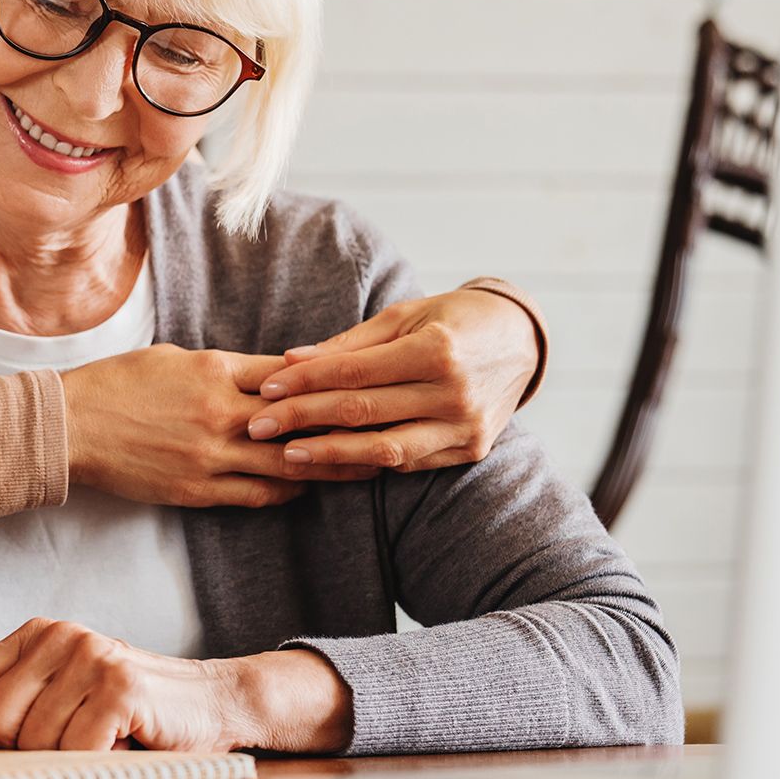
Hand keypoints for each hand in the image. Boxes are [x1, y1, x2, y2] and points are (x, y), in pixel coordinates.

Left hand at [0, 619, 352, 753]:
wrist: (212, 704)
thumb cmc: (130, 713)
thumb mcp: (58, 708)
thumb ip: (1, 720)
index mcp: (35, 635)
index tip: (8, 750)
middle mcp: (58, 635)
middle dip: (19, 753)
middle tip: (64, 748)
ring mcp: (89, 655)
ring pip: (30, 741)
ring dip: (64, 761)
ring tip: (99, 743)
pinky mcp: (119, 684)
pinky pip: (72, 748)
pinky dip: (91, 763)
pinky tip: (117, 746)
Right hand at [62, 345, 379, 509]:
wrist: (70, 426)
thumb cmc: (119, 384)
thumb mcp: (175, 358)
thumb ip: (226, 367)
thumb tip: (273, 372)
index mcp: (216, 371)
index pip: (290, 376)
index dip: (331, 382)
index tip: (366, 383)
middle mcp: (221, 414)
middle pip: (301, 422)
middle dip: (346, 426)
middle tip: (387, 429)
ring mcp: (210, 456)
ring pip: (286, 465)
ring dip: (328, 466)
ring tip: (364, 467)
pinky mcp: (196, 489)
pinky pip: (254, 496)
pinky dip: (285, 493)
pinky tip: (306, 490)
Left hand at [247, 288, 538, 470]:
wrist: (522, 341)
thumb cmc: (454, 319)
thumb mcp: (406, 315)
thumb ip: (350, 343)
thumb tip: (291, 358)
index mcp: (437, 351)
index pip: (354, 373)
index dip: (306, 382)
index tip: (267, 389)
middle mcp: (454, 393)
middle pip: (362, 412)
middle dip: (303, 419)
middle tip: (257, 425)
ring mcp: (465, 427)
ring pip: (384, 450)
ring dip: (330, 454)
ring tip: (288, 455)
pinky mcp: (470, 450)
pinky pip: (409, 462)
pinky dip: (368, 461)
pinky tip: (334, 459)